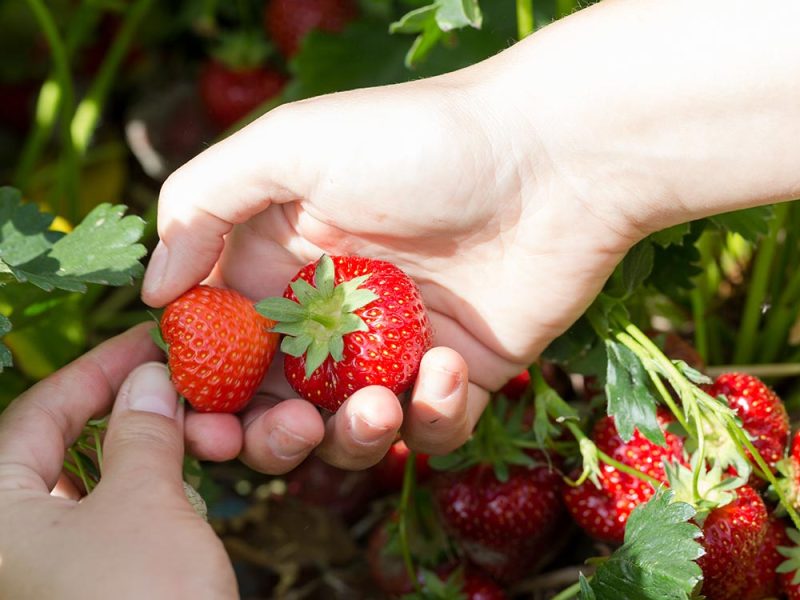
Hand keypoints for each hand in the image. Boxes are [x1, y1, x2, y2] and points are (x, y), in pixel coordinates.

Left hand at [0, 324, 236, 599]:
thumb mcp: (145, 507)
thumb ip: (141, 433)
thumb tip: (148, 377)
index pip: (38, 411)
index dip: (98, 368)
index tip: (150, 341)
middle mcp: (12, 537)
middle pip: (63, 444)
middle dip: (130, 410)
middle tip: (184, 384)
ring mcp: (49, 565)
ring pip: (94, 481)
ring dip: (148, 449)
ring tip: (199, 429)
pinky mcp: (87, 584)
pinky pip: (112, 517)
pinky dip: (149, 489)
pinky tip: (185, 477)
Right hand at [141, 65, 640, 472]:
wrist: (551, 159)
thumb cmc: (416, 144)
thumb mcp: (290, 146)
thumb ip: (203, 204)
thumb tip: (152, 293)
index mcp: (282, 264)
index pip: (222, 346)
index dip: (201, 393)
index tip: (197, 422)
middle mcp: (334, 312)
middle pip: (278, 405)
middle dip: (271, 437)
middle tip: (285, 431)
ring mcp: (398, 347)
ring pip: (351, 431)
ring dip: (353, 438)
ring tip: (377, 408)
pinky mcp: (461, 371)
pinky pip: (430, 429)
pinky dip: (431, 419)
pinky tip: (447, 369)